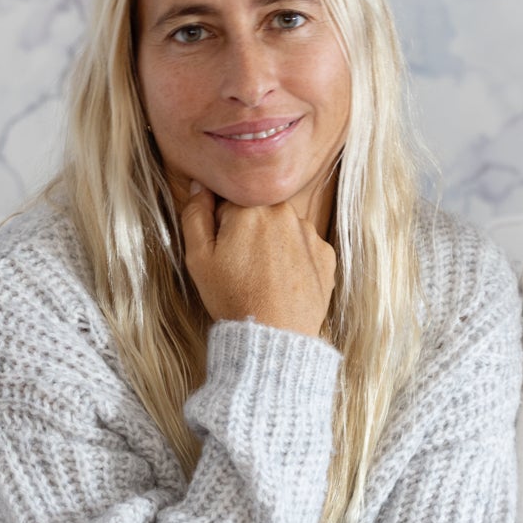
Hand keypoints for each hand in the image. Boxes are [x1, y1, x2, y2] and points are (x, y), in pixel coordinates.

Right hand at [180, 183, 335, 334]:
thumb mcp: (199, 258)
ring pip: (283, 229)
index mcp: (251, 207)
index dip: (222, 226)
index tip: (224, 249)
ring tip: (264, 277)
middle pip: (259, 213)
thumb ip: (196, 214)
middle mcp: (285, 212)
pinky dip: (295, 260)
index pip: (230, 201)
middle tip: (242, 266)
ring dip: (274, 244)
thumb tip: (202, 186)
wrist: (274, 335)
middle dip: (249, 231)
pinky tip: (283, 282)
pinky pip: (305, 248)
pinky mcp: (326, 254)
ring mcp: (310, 233)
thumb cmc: (232, 297)